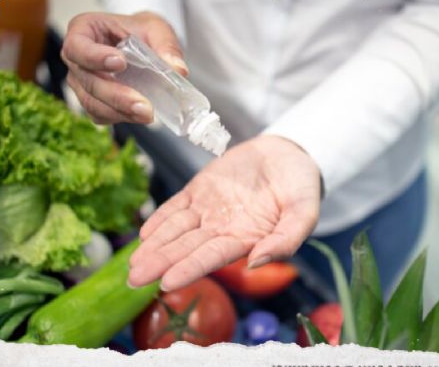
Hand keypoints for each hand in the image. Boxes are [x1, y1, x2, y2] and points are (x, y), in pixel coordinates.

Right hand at [60, 11, 187, 123]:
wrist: (140, 43)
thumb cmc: (140, 30)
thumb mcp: (156, 28)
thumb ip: (166, 45)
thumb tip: (178, 70)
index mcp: (83, 30)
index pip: (76, 45)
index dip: (94, 57)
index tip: (120, 63)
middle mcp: (76, 58)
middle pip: (87, 81)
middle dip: (116, 95)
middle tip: (143, 105)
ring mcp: (81, 82)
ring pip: (91, 102)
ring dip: (119, 111)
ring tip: (147, 114)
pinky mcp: (91, 100)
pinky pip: (99, 114)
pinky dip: (120, 117)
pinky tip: (139, 116)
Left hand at [128, 135, 321, 290]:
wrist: (289, 155)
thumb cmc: (300, 188)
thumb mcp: (305, 213)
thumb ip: (286, 239)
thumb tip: (258, 261)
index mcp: (245, 239)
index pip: (211, 257)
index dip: (188, 269)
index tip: (166, 282)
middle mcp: (222, 229)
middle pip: (185, 248)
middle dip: (160, 263)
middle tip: (133, 280)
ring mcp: (208, 209)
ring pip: (176, 230)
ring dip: (154, 245)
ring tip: (133, 263)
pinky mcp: (200, 190)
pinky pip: (176, 205)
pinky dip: (161, 218)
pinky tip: (145, 232)